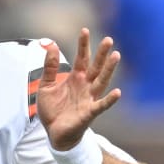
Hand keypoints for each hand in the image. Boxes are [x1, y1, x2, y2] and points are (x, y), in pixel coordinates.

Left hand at [36, 28, 121, 150]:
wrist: (54, 133)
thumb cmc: (52, 110)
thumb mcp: (46, 86)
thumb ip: (50, 67)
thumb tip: (52, 46)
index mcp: (75, 78)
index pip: (81, 58)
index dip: (83, 45)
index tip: (84, 30)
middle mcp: (85, 86)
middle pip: (96, 67)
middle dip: (101, 54)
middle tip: (108, 39)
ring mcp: (89, 99)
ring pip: (101, 81)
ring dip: (109, 70)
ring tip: (116, 56)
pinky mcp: (89, 113)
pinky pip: (101, 105)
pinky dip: (109, 100)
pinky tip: (118, 92)